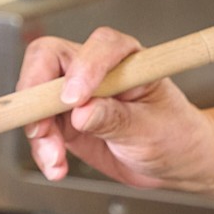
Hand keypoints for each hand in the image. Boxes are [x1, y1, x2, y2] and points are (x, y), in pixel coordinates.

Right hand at [17, 28, 213, 188]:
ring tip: (55, 159)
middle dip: (38, 94)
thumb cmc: (176, 135)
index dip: (82, 68)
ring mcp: (78, 94)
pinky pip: (40, 128)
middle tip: (41, 126)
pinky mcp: (65, 119)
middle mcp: (98, 70)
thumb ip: (117, 119)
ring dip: (39, 131)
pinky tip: (56, 167)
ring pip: (37, 97)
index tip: (75, 99)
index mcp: (128, 60)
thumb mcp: (151, 130)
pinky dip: (42, 149)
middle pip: (49, 59)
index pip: (99, 46)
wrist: (176, 162)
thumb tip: (82, 112)